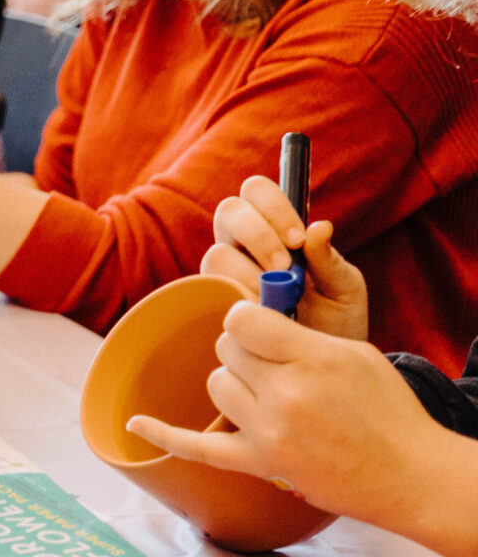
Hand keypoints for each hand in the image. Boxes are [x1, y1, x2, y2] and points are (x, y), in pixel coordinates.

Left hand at [124, 300, 435, 523]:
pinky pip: (195, 447)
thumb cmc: (385, 408)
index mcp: (310, 359)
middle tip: (278, 365)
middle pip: (227, 351)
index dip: (248, 319)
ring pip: (217, 385)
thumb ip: (298, 335)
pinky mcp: (257, 463)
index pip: (242, 320)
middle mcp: (283, 395)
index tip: (263, 327)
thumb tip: (247, 317)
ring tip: (272, 395)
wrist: (404, 471)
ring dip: (236, 384)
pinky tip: (133, 423)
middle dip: (247, 351)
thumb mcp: (353, 353)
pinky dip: (162, 434)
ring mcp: (266, 432)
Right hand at [199, 175, 369, 339]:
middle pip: (228, 211)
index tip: (297, 239)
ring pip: (216, 255)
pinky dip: (238, 301)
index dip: (272, 207)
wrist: (322, 364)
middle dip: (258, 234)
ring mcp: (225, 275)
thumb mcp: (345, 288)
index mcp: (273, 230)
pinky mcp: (215, 304)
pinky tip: (263, 315)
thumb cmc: (336, 321)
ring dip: (249, 275)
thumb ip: (330, 259)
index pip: (255, 192)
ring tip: (278, 300)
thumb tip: (318, 226)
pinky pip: (210, 292)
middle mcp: (242, 246)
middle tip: (286, 266)